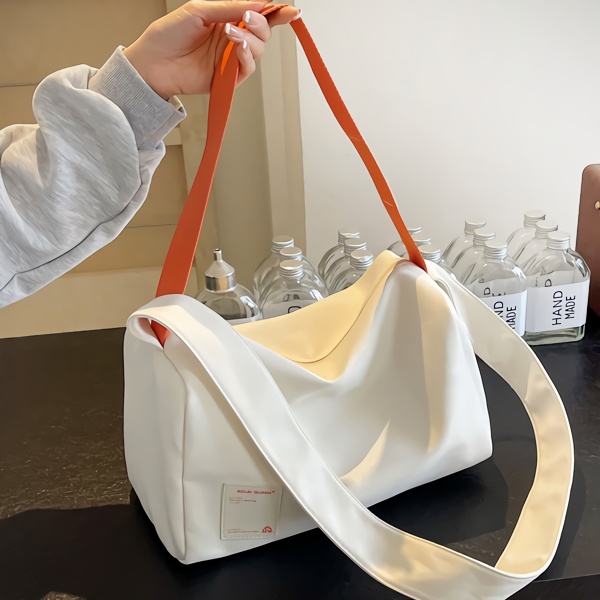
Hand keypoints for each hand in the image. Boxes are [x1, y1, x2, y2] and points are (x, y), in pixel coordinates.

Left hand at [123, 1, 299, 99]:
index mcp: (227, 19)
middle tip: (249, 19)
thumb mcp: (201, 10)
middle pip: (263, 33)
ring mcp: (231, 59)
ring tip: (233, 34)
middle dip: (262, 24)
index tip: (291, 11)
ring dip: (251, 40)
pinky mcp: (228, 78)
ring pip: (259, 50)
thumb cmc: (168, 35)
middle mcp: (232, 39)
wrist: (153, 63)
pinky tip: (236, 47)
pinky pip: (248, 68)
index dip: (276, 13)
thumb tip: (259, 3)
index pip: (258, 15)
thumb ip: (230, 7)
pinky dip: (246, 57)